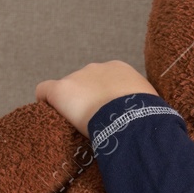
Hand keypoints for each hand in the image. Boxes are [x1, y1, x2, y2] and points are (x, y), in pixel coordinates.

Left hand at [35, 60, 158, 136]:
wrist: (132, 118)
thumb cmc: (145, 116)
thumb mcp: (149, 105)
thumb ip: (140, 105)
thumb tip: (146, 119)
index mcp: (119, 69)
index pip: (106, 80)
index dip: (105, 96)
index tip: (107, 112)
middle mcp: (97, 68)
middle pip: (85, 83)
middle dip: (88, 99)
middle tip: (95, 121)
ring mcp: (77, 78)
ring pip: (68, 90)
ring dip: (72, 103)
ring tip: (78, 125)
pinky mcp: (61, 90)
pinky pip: (45, 91)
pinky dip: (45, 100)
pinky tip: (48, 113)